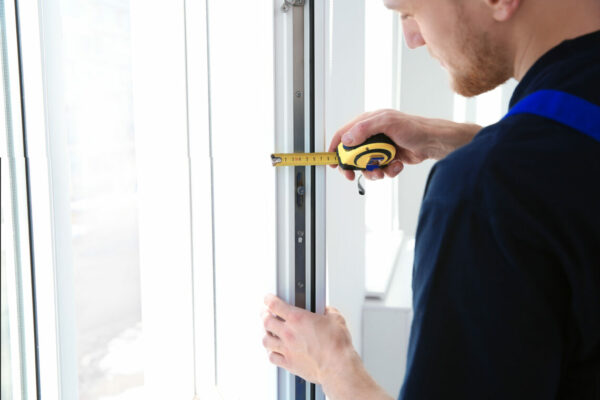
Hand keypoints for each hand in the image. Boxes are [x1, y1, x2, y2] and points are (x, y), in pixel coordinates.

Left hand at [261, 294, 392, 399]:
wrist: (337, 366)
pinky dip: (271, 353)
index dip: (268, 299)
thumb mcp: (336, 319)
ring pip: (266, 340)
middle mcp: (288, 333)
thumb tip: (326, 310)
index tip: (267, 299)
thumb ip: (328, 311)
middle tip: (265, 313)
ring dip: (266, 334)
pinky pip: (272, 357)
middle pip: (266, 321)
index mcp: (298, 318)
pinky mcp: (288, 363)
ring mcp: (286, 349)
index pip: (274, 304)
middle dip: (264, 315)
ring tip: (268, 332)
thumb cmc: (337, 345)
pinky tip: (274, 351)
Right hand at [329, 109, 480, 180]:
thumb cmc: (414, 128)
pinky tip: (396, 165)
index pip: (344, 134)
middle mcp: (372, 134)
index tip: (331, 160)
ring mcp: (380, 147)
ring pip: (365, 165)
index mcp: (368, 122)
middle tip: (351, 175)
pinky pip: (379, 169)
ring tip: (383, 170)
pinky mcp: (388, 157)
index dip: (335, 147)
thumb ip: (364, 129)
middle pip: (352, 153)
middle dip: (352, 166)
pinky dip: (387, 171)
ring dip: (372, 171)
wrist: (434, 143)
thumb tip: (347, 139)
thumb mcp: (387, 123)